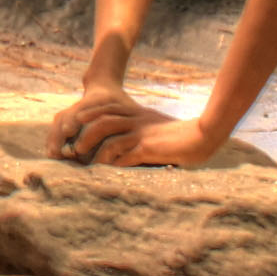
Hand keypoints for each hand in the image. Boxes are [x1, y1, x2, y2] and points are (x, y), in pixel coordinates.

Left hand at [53, 92, 217, 167]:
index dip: (91, 112)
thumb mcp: (159, 128)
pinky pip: (121, 152)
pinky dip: (108, 160)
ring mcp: (141, 132)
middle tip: (73, 141)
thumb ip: (145, 131)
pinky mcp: (146, 146)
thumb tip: (134, 142)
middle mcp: (138, 119)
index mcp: (140, 113)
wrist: (204, 136)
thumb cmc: (184, 136)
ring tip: (80, 153)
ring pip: (107, 133)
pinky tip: (101, 168)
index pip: (110, 107)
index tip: (76, 119)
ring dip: (90, 143)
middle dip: (84, 128)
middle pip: (103, 117)